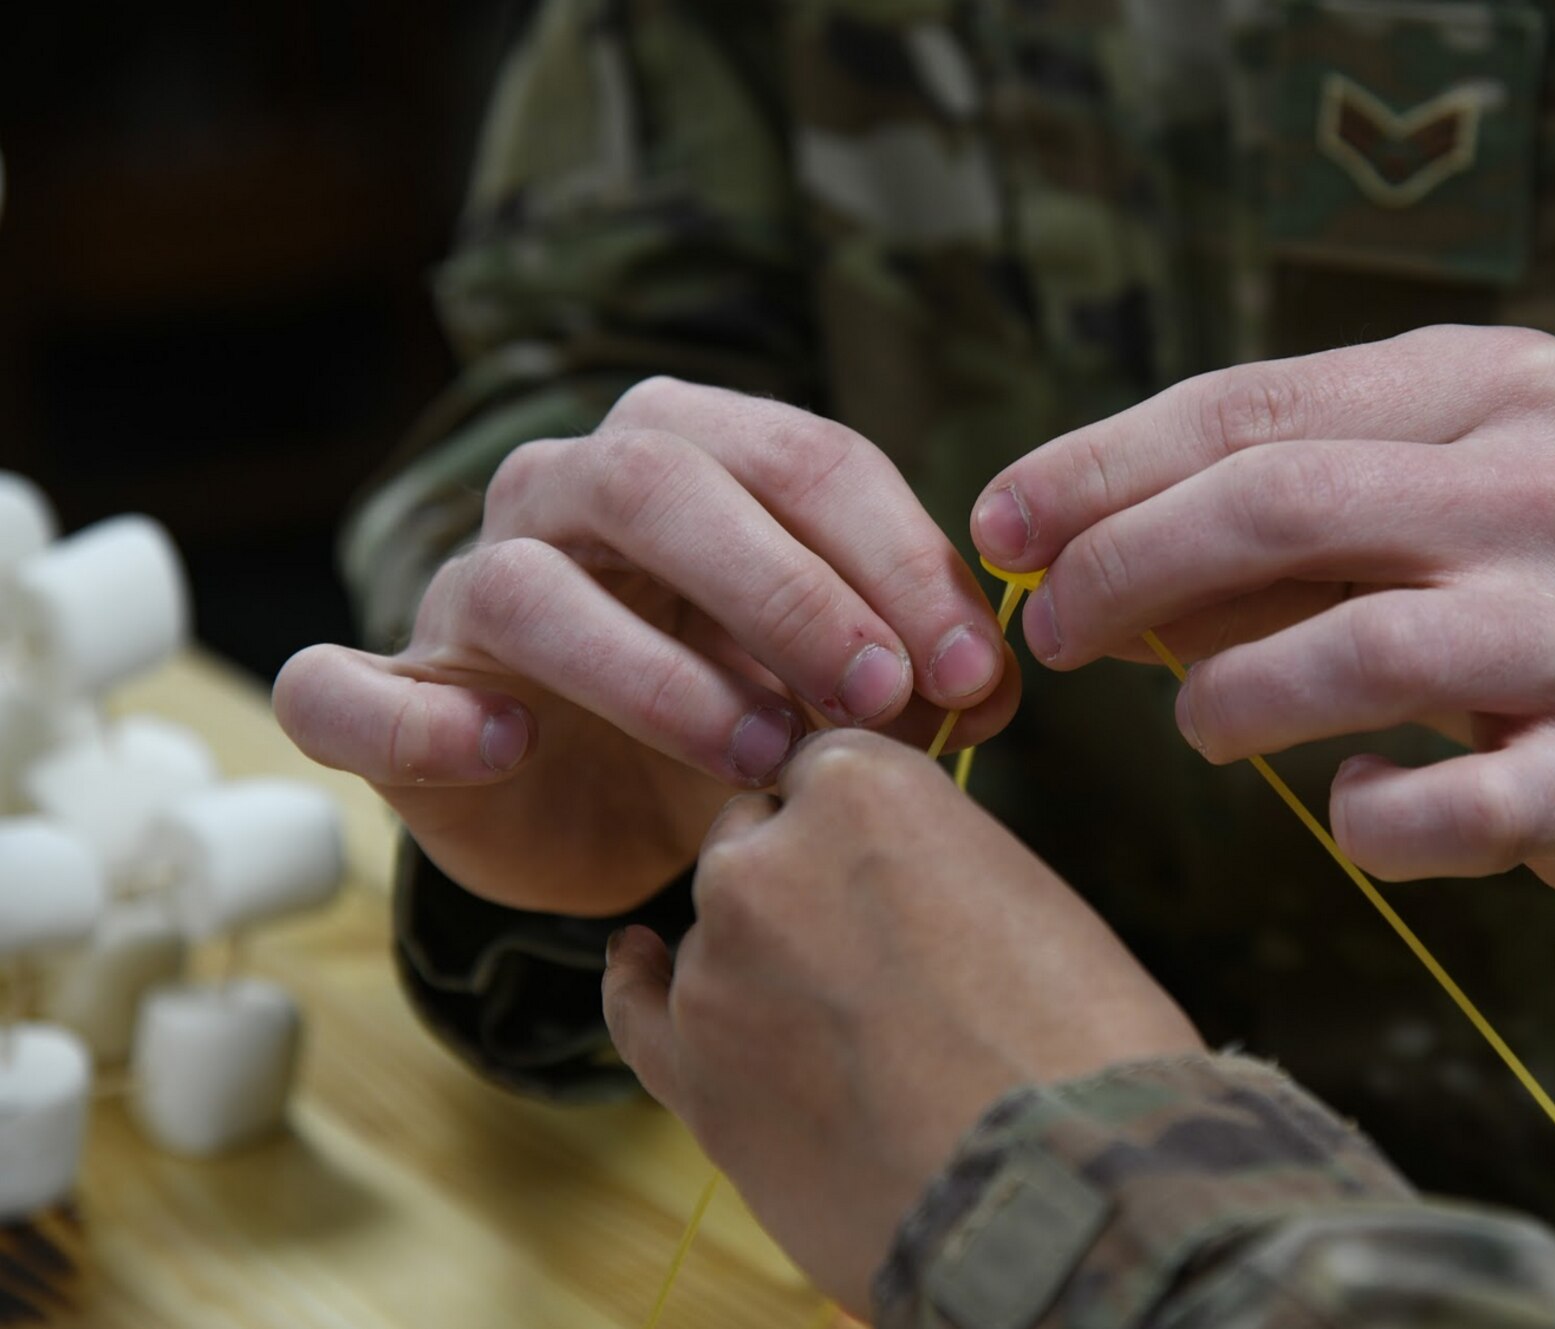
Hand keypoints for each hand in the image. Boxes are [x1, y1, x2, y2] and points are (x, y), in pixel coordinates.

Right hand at [275, 379, 1018, 914]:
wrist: (591, 806)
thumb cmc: (728, 715)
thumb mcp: (827, 683)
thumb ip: (904, 664)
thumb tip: (991, 684)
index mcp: (690, 453)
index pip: (803, 459)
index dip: (898, 560)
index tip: (971, 673)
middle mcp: (566, 491)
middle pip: (664, 483)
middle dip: (790, 591)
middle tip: (883, 700)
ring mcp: (466, 585)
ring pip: (535, 588)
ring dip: (659, 676)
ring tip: (758, 761)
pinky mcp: (382, 690)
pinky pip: (354, 689)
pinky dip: (425, 718)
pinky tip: (506, 747)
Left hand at [601, 730, 1202, 1310]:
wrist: (1060, 1187)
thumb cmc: (1081, 1035)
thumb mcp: (1018, 886)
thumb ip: (923, 858)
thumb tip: (878, 889)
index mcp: (859, 788)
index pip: (825, 768)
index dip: (860, 823)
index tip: (891, 867)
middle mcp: (764, 858)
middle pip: (757, 839)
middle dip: (805, 881)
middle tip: (884, 955)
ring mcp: (715, 969)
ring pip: (718, 931)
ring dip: (766, 958)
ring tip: (854, 1031)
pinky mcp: (695, 1074)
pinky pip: (638, 1012)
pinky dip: (638, 985)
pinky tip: (636, 961)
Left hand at [971, 326, 1554, 920]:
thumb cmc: (1532, 597)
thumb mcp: (1417, 508)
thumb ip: (1261, 521)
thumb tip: (1059, 559)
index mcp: (1493, 385)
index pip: (1252, 406)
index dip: (1099, 466)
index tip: (1000, 524)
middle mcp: (1554, 489)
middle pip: (1280, 505)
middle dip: (1124, 569)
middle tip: (1050, 631)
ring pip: (1352, 649)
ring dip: (1224, 696)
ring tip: (1194, 723)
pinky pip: (1444, 808)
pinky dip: (1365, 817)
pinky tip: (1348, 803)